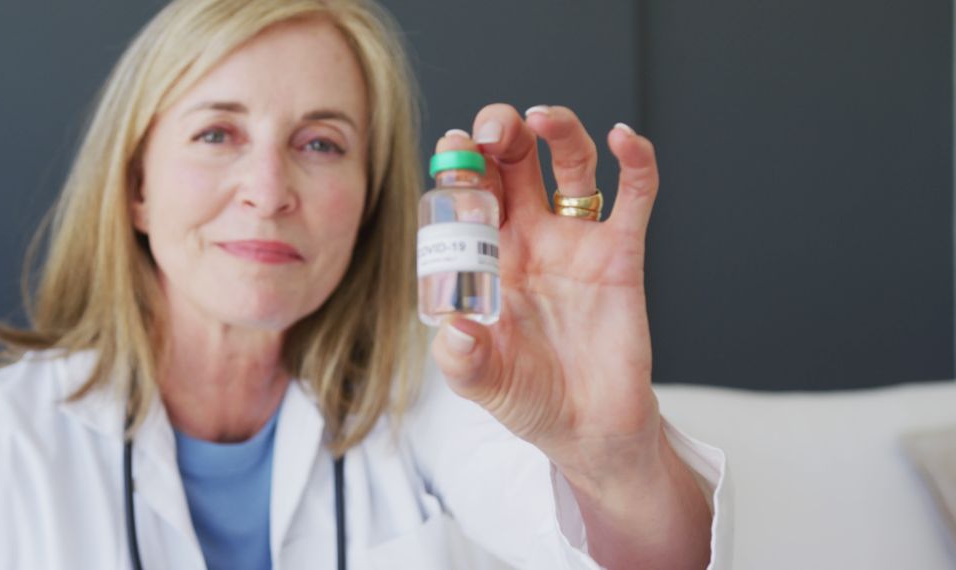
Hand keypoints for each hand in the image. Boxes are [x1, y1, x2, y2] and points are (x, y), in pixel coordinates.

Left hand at [431, 104, 661, 479]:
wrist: (587, 430)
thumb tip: (456, 329)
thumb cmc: (529, 399)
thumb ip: (462, 360)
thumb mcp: (482, 383)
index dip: (459, 164)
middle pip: (515, 161)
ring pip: (570, 164)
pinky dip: (635, 162)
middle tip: (492, 131)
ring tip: (540, 119)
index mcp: (487, 257)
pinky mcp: (621, 254)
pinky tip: (623, 139)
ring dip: (558, 130)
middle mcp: (529, 238)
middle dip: (500, 132)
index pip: (469, 193)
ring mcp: (576, 241)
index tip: (452, 149)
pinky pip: (634, 197)